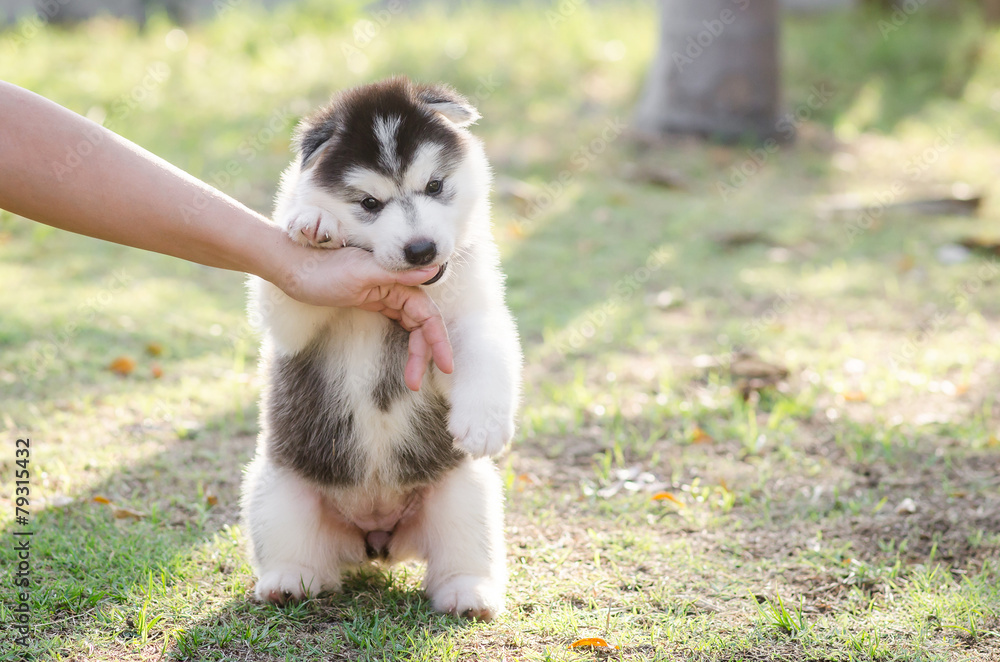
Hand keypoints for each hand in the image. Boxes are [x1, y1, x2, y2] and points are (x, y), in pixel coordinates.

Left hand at [278, 247, 452, 390]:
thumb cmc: (324, 270)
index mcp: (398, 280)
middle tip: (415, 383)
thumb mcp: (361, 272)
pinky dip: (406, 344)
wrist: (295, 270)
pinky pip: (400, 326)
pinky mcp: (376, 304)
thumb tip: (433, 269)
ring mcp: (387, 297)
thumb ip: (398, 272)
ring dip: (415, 354)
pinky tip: (406, 360)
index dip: (438, 341)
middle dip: (424, 355)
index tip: (445, 366)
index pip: (428, 315)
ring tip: (411, 381)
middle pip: (422, 326)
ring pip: (412, 329)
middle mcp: (398, 287)